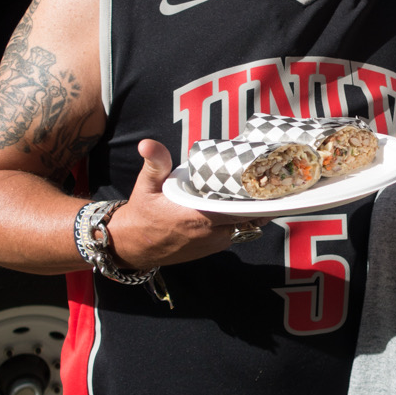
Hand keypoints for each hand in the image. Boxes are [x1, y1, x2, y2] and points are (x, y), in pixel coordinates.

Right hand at [107, 139, 263, 267]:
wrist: (133, 246)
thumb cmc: (142, 214)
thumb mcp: (146, 185)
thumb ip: (155, 163)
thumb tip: (148, 144)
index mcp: (196, 217)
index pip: (237, 210)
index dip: (253, 199)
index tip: (262, 184)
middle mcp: (207, 234)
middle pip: (246, 219)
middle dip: (255, 204)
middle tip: (262, 186)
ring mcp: (210, 245)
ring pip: (242, 229)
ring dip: (247, 215)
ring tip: (252, 196)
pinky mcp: (209, 250)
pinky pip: (231, 236)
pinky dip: (236, 224)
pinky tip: (236, 209)